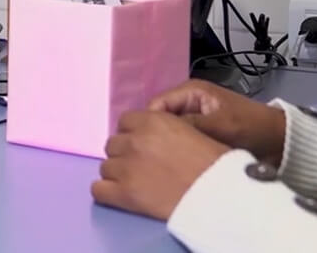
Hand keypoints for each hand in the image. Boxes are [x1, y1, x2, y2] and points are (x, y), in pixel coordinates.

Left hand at [92, 111, 228, 220]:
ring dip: (117, 173)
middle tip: (140, 166)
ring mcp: (126, 167)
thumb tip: (153, 137)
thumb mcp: (189, 130)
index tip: (143, 146)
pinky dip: (106, 192)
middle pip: (112, 144)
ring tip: (134, 183)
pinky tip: (118, 195)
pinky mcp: (124, 193)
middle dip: (124, 154)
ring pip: (105, 166)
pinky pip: (98, 190)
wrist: (218, 192)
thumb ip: (164, 128)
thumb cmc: (213, 162)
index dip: (133, 134)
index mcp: (152, 121)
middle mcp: (134, 140)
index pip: (124, 122)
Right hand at [148, 79, 286, 166]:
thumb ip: (191, 125)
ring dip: (168, 145)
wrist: (280, 142)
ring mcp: (194, 118)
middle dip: (156, 136)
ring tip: (162, 163)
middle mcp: (188, 102)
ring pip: (169, 132)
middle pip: (160, 118)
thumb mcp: (221, 125)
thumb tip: (159, 131)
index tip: (145, 147)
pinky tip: (175, 165)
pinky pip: (181, 141)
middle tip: (152, 158)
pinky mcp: (200, 134)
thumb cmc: (252, 127)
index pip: (156, 105)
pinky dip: (179, 151)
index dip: (148, 124)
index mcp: (190, 91)